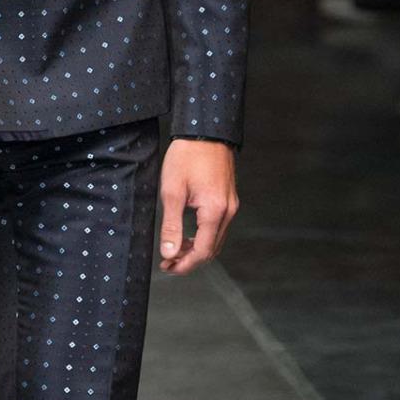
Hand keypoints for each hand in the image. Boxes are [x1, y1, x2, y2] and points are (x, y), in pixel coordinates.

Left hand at [158, 139, 238, 275]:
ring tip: (175, 250)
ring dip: (197, 248)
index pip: (203, 251)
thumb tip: (170, 253)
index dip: (185, 265)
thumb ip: (172, 226)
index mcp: (215, 211)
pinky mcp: (228, 198)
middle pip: (212, 249)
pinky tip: (188, 234)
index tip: (168, 268)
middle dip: (190, 260)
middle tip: (168, 263)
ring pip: (216, 239)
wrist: (205, 131)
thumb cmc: (187, 156)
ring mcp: (231, 205)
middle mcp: (228, 211)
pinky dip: (203, 235)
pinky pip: (218, 226)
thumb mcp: (172, 192)